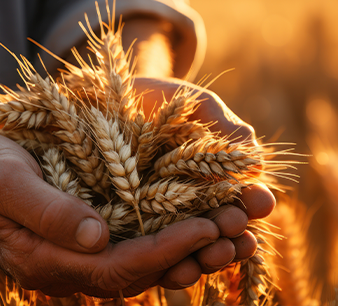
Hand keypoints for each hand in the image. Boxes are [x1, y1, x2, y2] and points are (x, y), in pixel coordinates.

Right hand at [0, 128, 265, 297]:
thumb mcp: (6, 183)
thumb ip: (46, 211)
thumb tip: (96, 237)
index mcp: (49, 260)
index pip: (118, 267)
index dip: (163, 249)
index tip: (205, 227)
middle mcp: (72, 266)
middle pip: (143, 270)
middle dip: (191, 251)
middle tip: (236, 227)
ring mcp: (82, 253)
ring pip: (147, 260)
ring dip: (191, 247)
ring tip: (234, 228)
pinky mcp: (90, 235)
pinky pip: (138, 242)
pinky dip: (172, 235)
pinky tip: (201, 221)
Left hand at [135, 77, 275, 280]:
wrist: (104, 96)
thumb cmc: (154, 97)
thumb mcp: (194, 104)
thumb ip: (224, 127)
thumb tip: (258, 163)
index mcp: (210, 173)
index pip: (239, 194)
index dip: (253, 200)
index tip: (261, 201)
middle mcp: (190, 198)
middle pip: (218, 225)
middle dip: (232, 233)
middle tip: (239, 238)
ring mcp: (160, 213)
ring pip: (189, 244)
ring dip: (205, 256)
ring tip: (211, 257)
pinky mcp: (130, 224)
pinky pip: (151, 250)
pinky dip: (167, 262)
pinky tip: (175, 269)